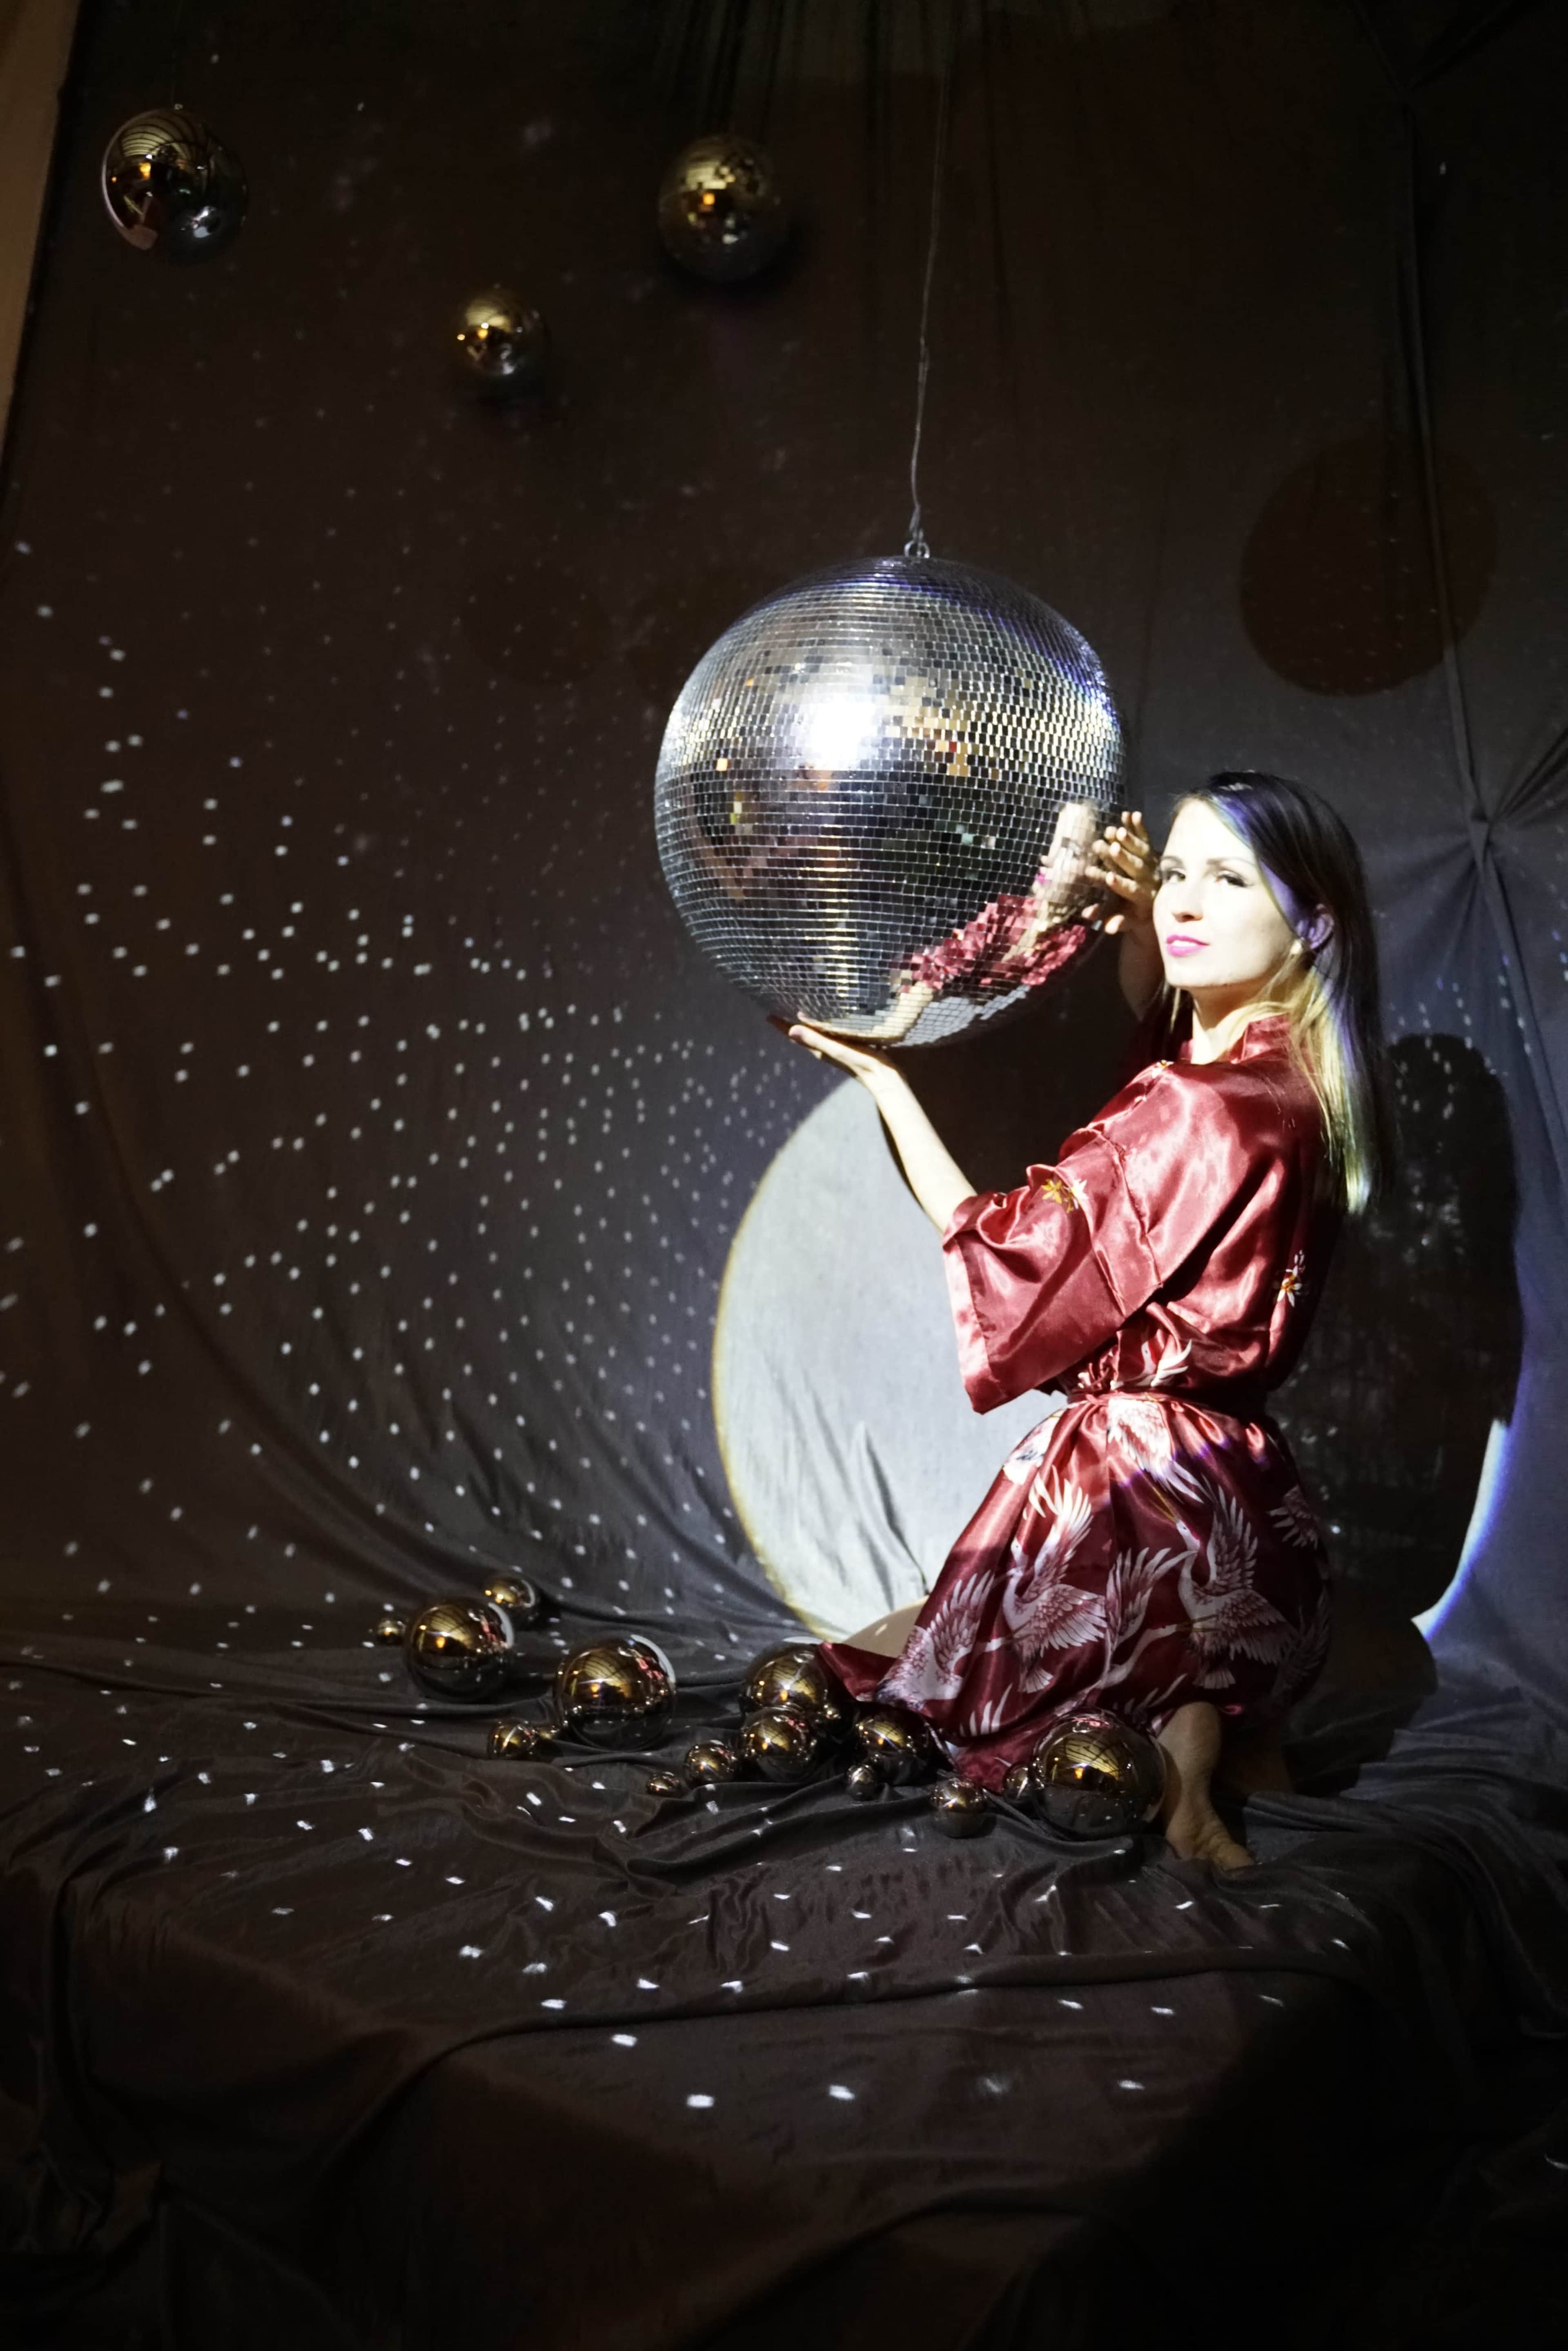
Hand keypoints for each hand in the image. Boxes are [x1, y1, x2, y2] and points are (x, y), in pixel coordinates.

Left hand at [778, 1017, 902, 1093]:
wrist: (885, 1079)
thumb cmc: (863, 1063)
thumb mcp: (838, 1050)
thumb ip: (816, 1040)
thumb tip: (790, 1031)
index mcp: (820, 1049)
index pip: (795, 1035)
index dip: (781, 1026)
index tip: (767, 1014)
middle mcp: (825, 1049)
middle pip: (802, 1035)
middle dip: (790, 1023)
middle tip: (780, 1008)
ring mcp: (837, 1049)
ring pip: (816, 1035)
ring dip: (806, 1024)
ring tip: (799, 1011)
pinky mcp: (849, 1047)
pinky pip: (830, 1035)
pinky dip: (823, 1026)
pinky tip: (828, 1020)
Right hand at [1085, 809, 1156, 936]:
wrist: (1160, 900)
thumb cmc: (1139, 913)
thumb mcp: (1130, 921)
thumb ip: (1118, 922)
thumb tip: (1105, 928)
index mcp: (1143, 896)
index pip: (1130, 889)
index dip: (1120, 884)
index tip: (1108, 877)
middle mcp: (1150, 878)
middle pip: (1136, 866)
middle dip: (1123, 857)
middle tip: (1111, 847)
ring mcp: (1152, 863)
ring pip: (1141, 850)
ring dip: (1129, 838)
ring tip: (1115, 829)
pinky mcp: (1152, 852)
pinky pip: (1145, 837)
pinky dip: (1138, 826)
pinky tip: (1129, 813)